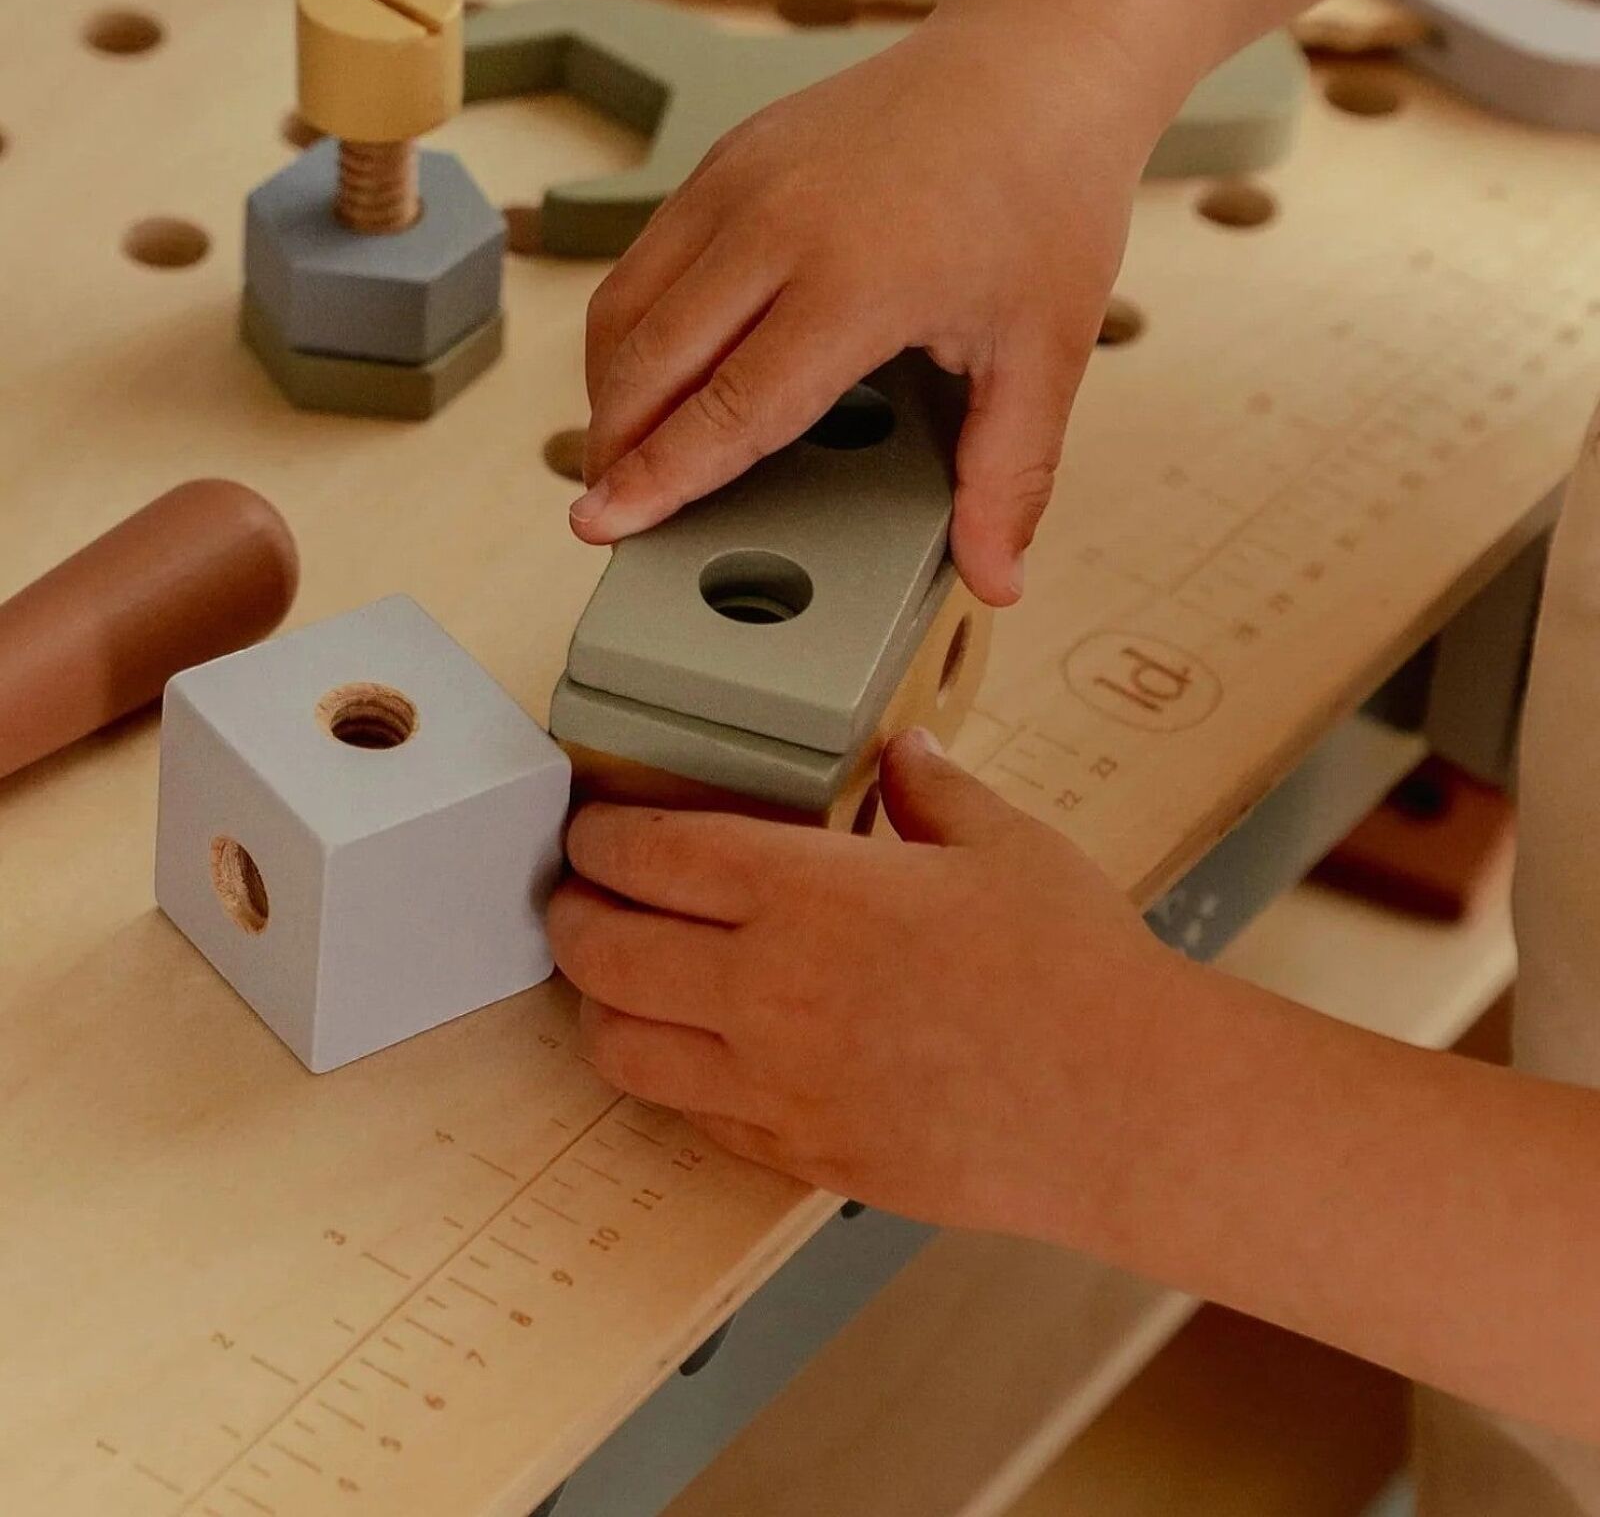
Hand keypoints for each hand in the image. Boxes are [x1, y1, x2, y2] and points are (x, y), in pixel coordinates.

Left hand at [546, 730, 1190, 1240]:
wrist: (1127, 1108)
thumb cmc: (1075, 970)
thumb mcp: (1005, 843)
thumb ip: (934, 789)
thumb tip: (904, 752)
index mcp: (808, 892)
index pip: (650, 854)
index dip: (600, 836)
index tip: (591, 827)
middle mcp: (768, 989)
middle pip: (602, 951)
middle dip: (570, 915)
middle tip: (574, 896)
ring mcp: (776, 1084)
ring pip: (622, 1049)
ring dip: (598, 1005)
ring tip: (612, 978)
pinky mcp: (801, 1154)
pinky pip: (692, 1117)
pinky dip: (669, 1078)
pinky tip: (695, 1052)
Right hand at [571, 17, 1156, 604]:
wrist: (1034, 62)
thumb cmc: (1045, 199)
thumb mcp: (1047, 349)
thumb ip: (1009, 473)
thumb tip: (999, 580)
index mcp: (855, 281)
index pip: (728, 407)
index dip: (660, 478)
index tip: (602, 525)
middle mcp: (776, 223)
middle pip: (651, 359)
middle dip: (613, 443)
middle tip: (605, 505)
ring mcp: (739, 178)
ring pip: (627, 301)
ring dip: (610, 385)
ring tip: (624, 447)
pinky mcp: (726, 153)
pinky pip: (649, 253)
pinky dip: (634, 321)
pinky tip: (661, 365)